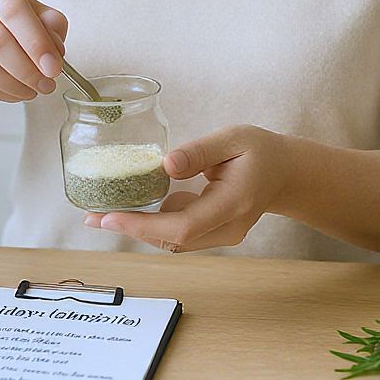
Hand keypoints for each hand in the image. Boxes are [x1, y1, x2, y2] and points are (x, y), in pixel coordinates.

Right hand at [0, 0, 67, 101]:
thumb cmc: (16, 23)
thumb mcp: (42, 17)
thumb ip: (52, 27)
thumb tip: (54, 51)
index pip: (13, 9)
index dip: (36, 41)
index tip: (53, 67)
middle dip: (28, 69)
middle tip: (47, 84)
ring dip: (16, 85)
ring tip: (34, 89)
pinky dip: (1, 92)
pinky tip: (16, 91)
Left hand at [83, 125, 290, 252]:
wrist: (286, 174)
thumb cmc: (261, 151)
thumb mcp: (233, 138)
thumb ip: (199, 152)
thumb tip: (165, 165)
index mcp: (233, 204)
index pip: (182, 226)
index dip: (143, 226)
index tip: (110, 217)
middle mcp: (227, 228)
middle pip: (172, 240)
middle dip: (131, 229)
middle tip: (92, 216)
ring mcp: (222, 235)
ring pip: (174, 241)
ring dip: (140, 227)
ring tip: (105, 211)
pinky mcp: (214, 233)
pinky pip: (180, 234)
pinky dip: (156, 222)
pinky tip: (141, 202)